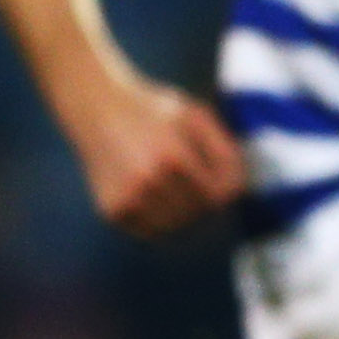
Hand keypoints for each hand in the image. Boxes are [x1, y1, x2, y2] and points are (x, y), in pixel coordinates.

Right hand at [67, 73, 247, 237]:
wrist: (96, 107)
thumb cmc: (153, 109)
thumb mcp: (193, 114)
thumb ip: (223, 148)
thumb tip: (241, 188)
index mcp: (173, 157)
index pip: (219, 196)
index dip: (228, 190)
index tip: (226, 179)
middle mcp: (148, 182)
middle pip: (200, 213)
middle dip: (206, 199)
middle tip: (197, 178)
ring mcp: (128, 199)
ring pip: (177, 227)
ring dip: (184, 212)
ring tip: (176, 185)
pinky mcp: (113, 210)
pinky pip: (152, 231)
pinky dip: (160, 220)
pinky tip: (154, 194)